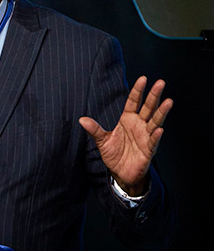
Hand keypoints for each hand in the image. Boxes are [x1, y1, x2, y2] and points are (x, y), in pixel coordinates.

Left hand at [79, 76, 172, 195]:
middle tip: (160, 82)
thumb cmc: (114, 153)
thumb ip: (94, 129)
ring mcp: (145, 136)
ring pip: (155, 121)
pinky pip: (153, 141)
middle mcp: (139, 125)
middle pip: (148, 107)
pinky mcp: (149, 150)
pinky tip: (159, 129)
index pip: (133, 101)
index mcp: (127, 119)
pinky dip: (156, 135)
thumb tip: (81, 119)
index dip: (138, 90)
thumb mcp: (102, 140)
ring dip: (161, 112)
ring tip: (168, 101)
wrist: (121, 172)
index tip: (143, 78)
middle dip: (154, 95)